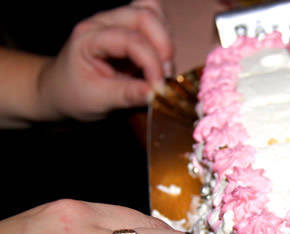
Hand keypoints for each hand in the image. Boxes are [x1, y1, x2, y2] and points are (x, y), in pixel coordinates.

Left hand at [37, 0, 173, 120]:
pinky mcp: (129, 28)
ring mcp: (117, 22)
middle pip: (145, 16)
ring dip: (165, 41)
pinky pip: (155, 21)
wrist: (60, 90)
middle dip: (163, 46)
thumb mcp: (96, 101)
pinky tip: (160, 60)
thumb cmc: (73, 94)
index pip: (130, 40)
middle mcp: (103, 22)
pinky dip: (164, 38)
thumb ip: (127, 95)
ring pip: (153, 13)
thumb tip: (156, 93)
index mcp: (89, 37)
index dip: (151, 63)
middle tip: (164, 76)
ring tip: (162, 69)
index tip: (159, 89)